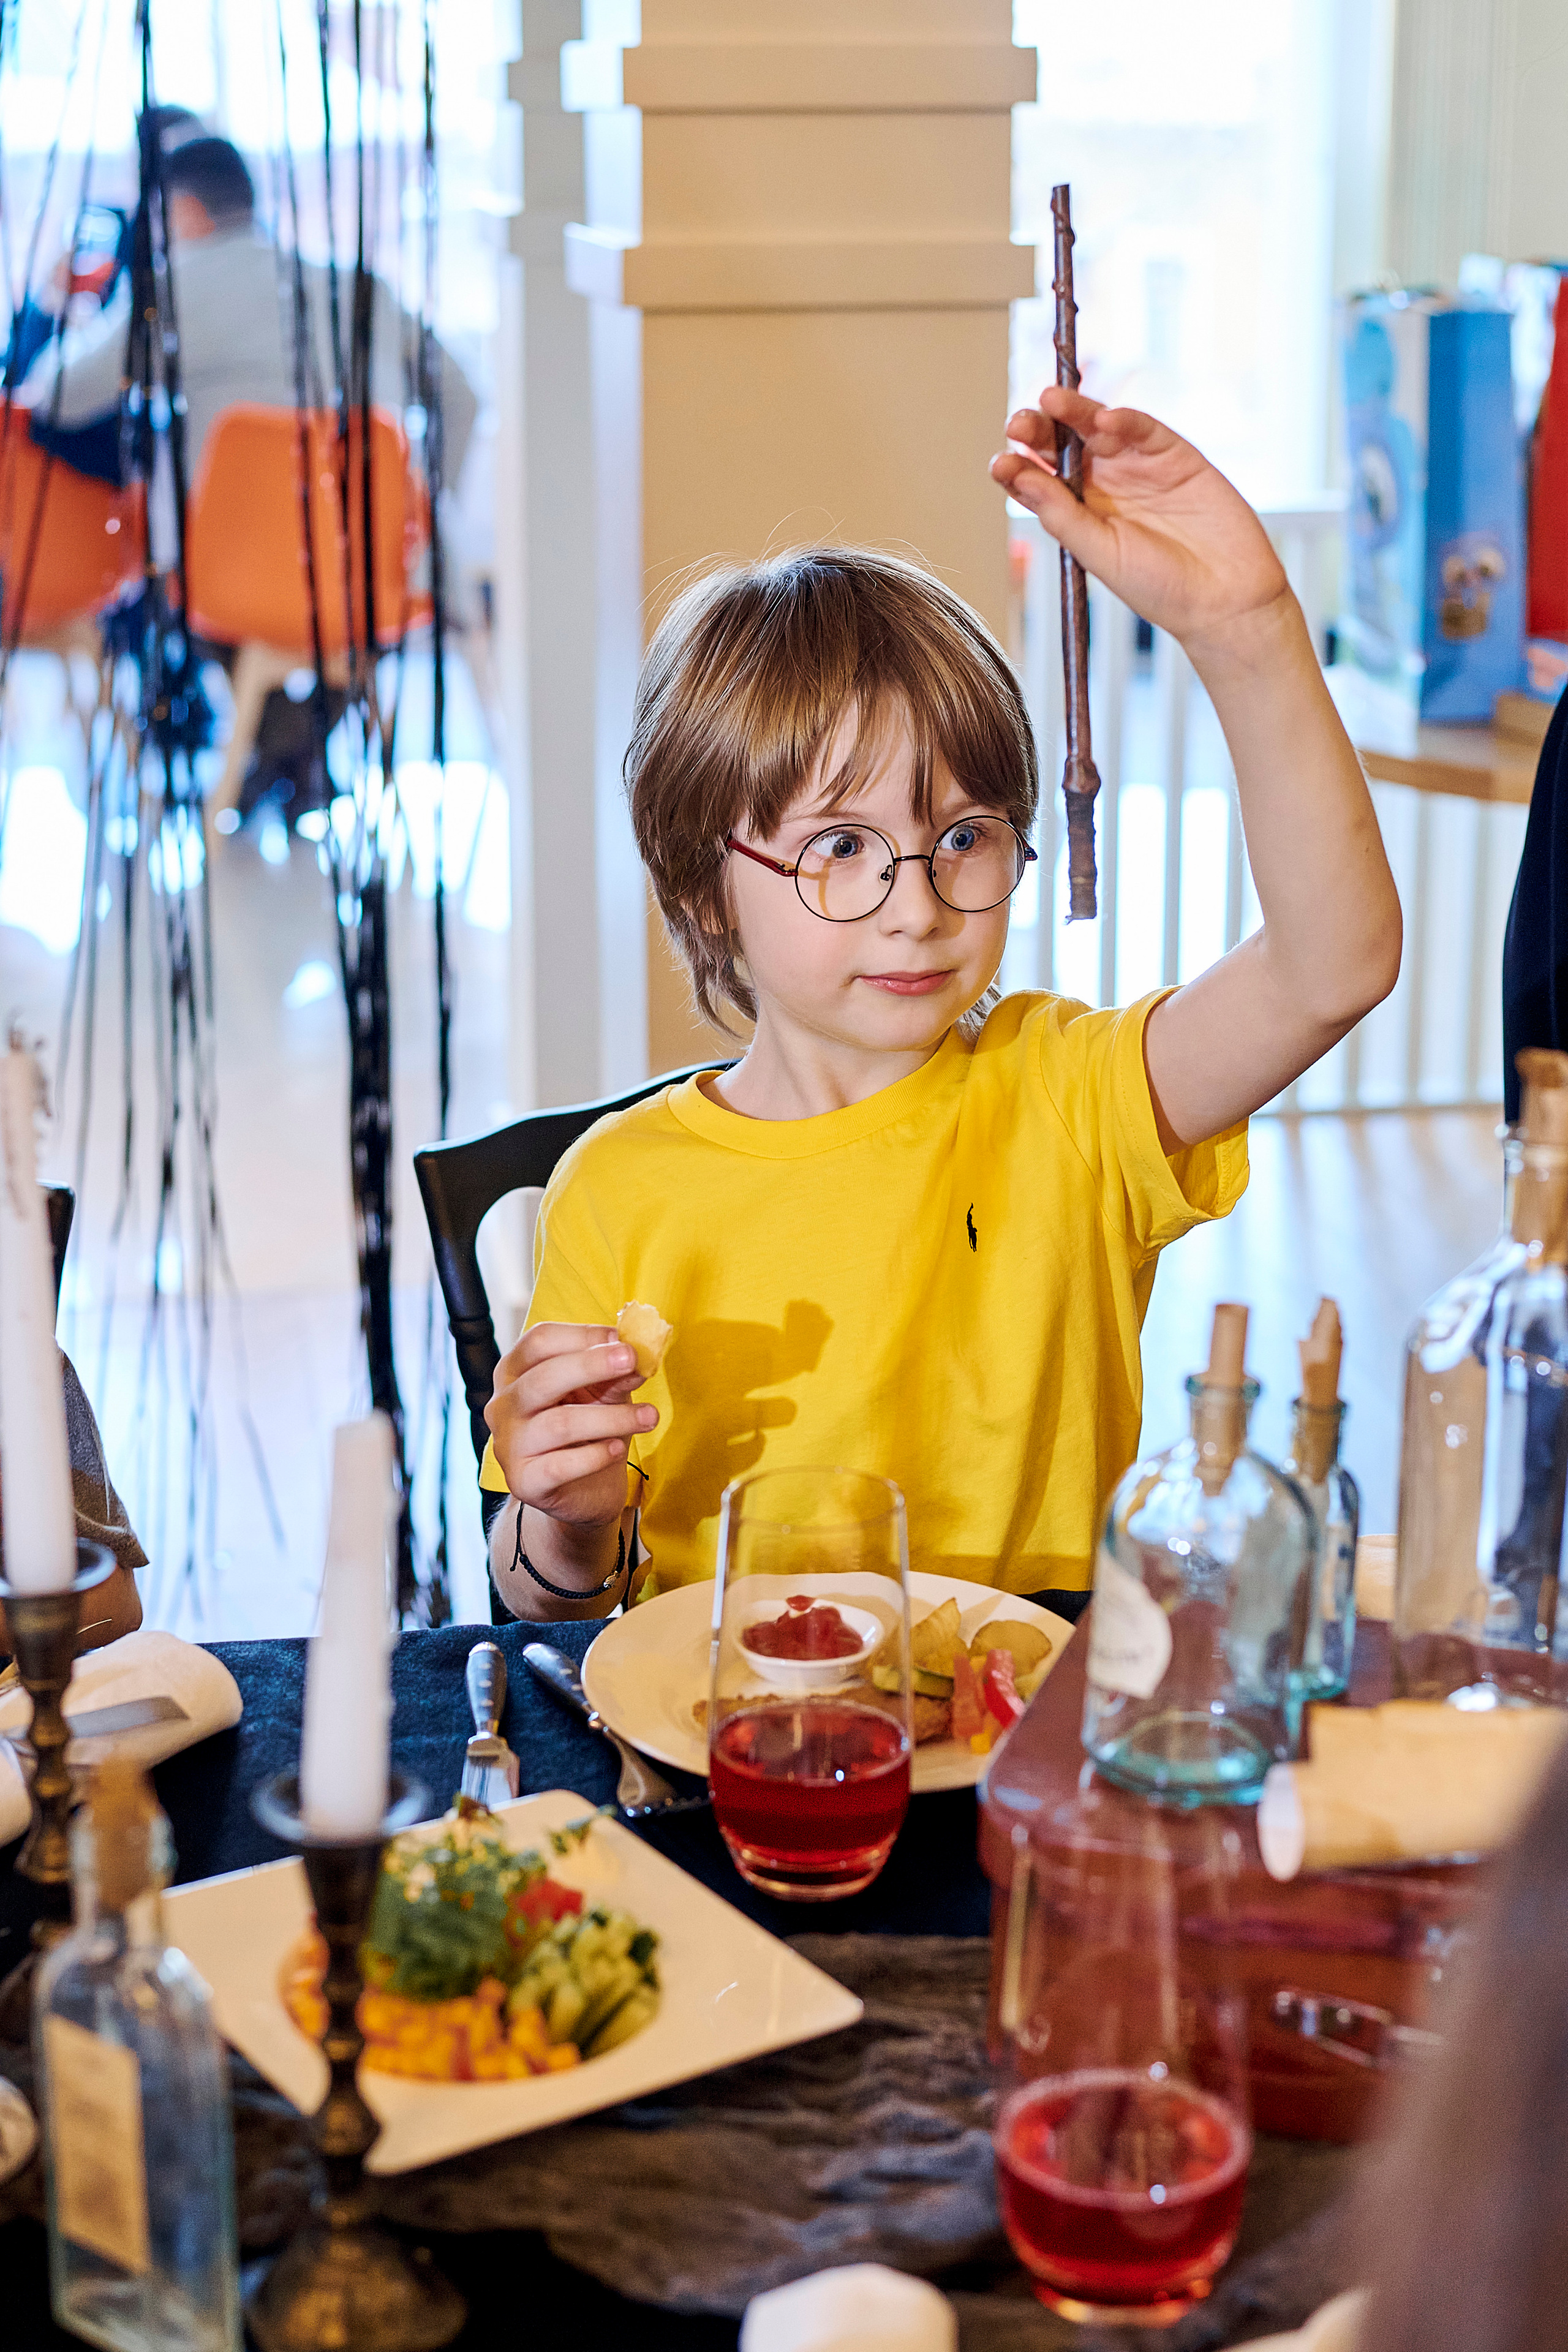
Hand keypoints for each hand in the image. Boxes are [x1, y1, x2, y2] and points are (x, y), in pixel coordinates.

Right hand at [484, 1322, 656, 1534]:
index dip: (583, 1335)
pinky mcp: (523, 1481)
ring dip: (612, 1417)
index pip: (540, 1341)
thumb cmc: (588, 1430)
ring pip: (560, 1423)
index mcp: (515, 1371)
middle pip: (543, 1377)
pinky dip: (595, 1456)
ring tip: (649, 1416)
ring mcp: (508, 1445)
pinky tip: (617, 1450)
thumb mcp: (603, 1393)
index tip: (625, 1339)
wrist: (583, 1490)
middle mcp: (503, 1405)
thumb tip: (642, 1354)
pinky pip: (561, 1465)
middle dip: (592, 1365)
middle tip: (632, 1360)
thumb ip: (616, 1374)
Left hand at [989, 389, 1288, 654]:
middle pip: (1061, 446)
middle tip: (1018, 423)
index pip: (1038, 481)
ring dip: (1073, 412)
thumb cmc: (1160, 588)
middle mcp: (1103, 484)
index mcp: (1078, 513)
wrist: (1224, 598)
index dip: (1018, 469)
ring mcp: (1137, 465)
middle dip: (1039, 431)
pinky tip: (1103, 419)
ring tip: (1050, 400)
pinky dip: (1123, 419)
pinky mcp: (1173, 453)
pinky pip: (1143, 428)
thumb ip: (1062, 515)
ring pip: (1096, 427)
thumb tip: (1019, 477)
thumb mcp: (1101, 554)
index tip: (1000, 463)